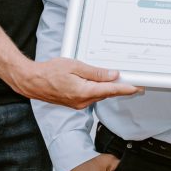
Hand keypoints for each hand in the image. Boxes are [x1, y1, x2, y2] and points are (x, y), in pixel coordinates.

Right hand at [8, 57, 141, 108]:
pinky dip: (99, 90)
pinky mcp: (75, 103)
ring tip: (120, 80)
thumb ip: (95, 72)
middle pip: (106, 94)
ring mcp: (78, 104)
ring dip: (109, 88)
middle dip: (120, 87)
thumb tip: (112, 75)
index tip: (137, 87)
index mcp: (83, 91)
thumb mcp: (75, 66)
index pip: (110, 90)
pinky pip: (91, 96)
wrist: (32, 82)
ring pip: (99, 95)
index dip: (125, 89)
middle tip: (134, 80)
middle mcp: (82, 101)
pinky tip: (102, 83)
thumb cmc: (50, 72)